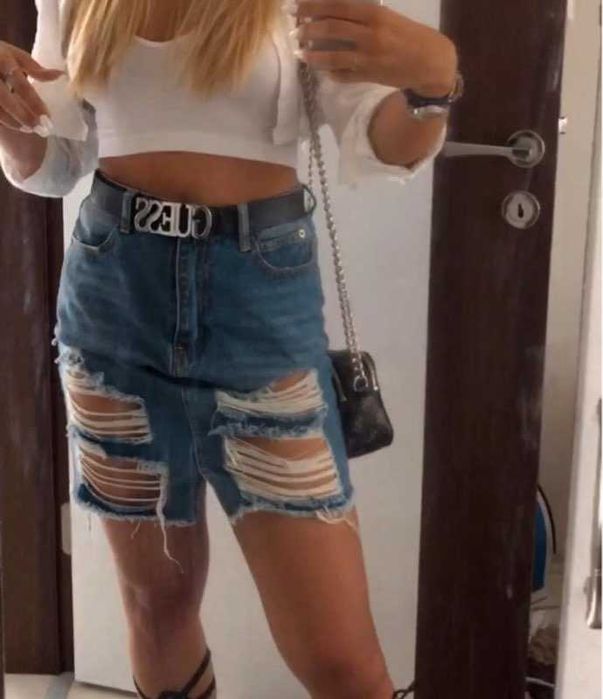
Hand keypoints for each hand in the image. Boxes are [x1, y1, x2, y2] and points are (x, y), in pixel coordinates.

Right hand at [0, 41, 63, 133]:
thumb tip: (61, 75)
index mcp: (2, 57)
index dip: (35, 103)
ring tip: (29, 129)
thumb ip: (36, 69)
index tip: (48, 119)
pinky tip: (16, 126)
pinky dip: (4, 121)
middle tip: (40, 129)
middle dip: (24, 116)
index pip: (21, 85)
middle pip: (5, 99)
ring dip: (13, 121)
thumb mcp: (15, 57)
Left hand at [292, 0, 457, 95]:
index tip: (295, 7)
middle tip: (294, 30)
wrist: (431, 63)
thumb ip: (362, 16)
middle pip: (331, 29)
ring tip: (300, 53)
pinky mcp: (369, 77)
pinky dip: (330, 72)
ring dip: (313, 55)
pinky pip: (343, 75)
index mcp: (375, 14)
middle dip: (308, 29)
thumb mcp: (387, 17)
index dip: (313, 6)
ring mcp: (368, 58)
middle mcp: (370, 35)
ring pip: (332, 56)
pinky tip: (321, 70)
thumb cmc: (409, 35)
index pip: (337, 6)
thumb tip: (334, 14)